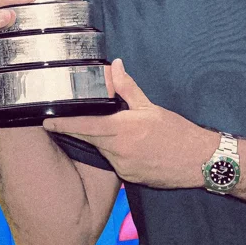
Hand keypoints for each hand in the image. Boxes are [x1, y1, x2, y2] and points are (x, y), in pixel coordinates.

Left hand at [44, 59, 216, 189]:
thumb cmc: (177, 131)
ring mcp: (123, 167)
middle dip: (80, 130)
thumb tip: (114, 67)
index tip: (46, 122)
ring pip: (103, 151)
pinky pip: (115, 163)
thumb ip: (128, 88)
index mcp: (123, 129)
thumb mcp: (151, 106)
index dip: (64, 124)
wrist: (198, 161)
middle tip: (69, 121)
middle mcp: (119, 151)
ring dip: (103, 141)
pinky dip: (116, 153)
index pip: (86, 126)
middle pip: (91, 139)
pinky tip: (129, 147)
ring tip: (116, 131)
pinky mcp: (129, 178)